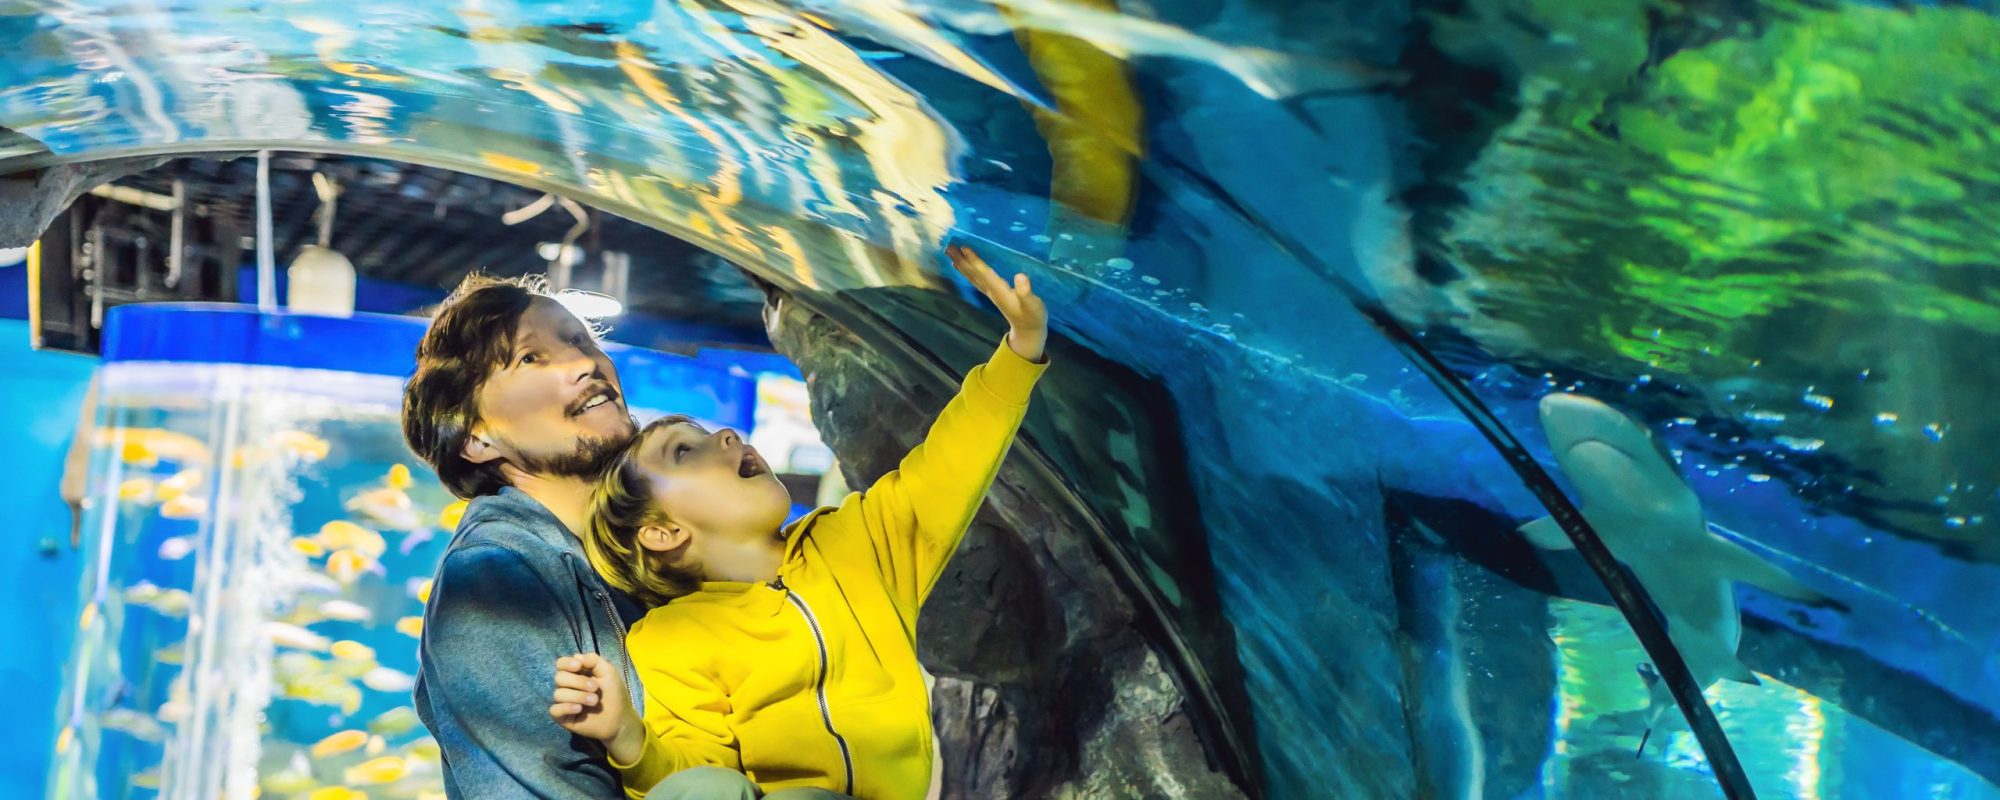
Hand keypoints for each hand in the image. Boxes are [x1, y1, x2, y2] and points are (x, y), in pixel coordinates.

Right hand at [550, 654, 635, 748]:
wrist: (619, 718)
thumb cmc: (614, 694)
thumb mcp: (608, 672)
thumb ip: (594, 660)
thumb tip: (576, 656)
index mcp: (576, 674)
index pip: (561, 664)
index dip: (566, 663)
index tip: (579, 666)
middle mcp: (567, 686)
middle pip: (559, 677)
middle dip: (578, 681)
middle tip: (595, 688)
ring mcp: (564, 702)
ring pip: (558, 694)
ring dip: (578, 696)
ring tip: (594, 701)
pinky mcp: (562, 717)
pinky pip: (554, 710)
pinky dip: (566, 707)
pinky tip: (579, 709)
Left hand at [949, 245, 1047, 361]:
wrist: (1028, 329)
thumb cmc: (1033, 315)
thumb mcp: (1033, 304)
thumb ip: (1026, 292)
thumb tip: (1020, 276)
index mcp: (1000, 291)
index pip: (984, 273)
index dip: (975, 261)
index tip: (964, 248)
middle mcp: (992, 291)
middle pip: (973, 274)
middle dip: (961, 260)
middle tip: (948, 247)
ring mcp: (990, 293)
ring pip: (972, 276)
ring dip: (961, 265)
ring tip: (949, 253)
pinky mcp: (993, 293)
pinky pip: (976, 279)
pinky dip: (967, 272)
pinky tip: (961, 266)